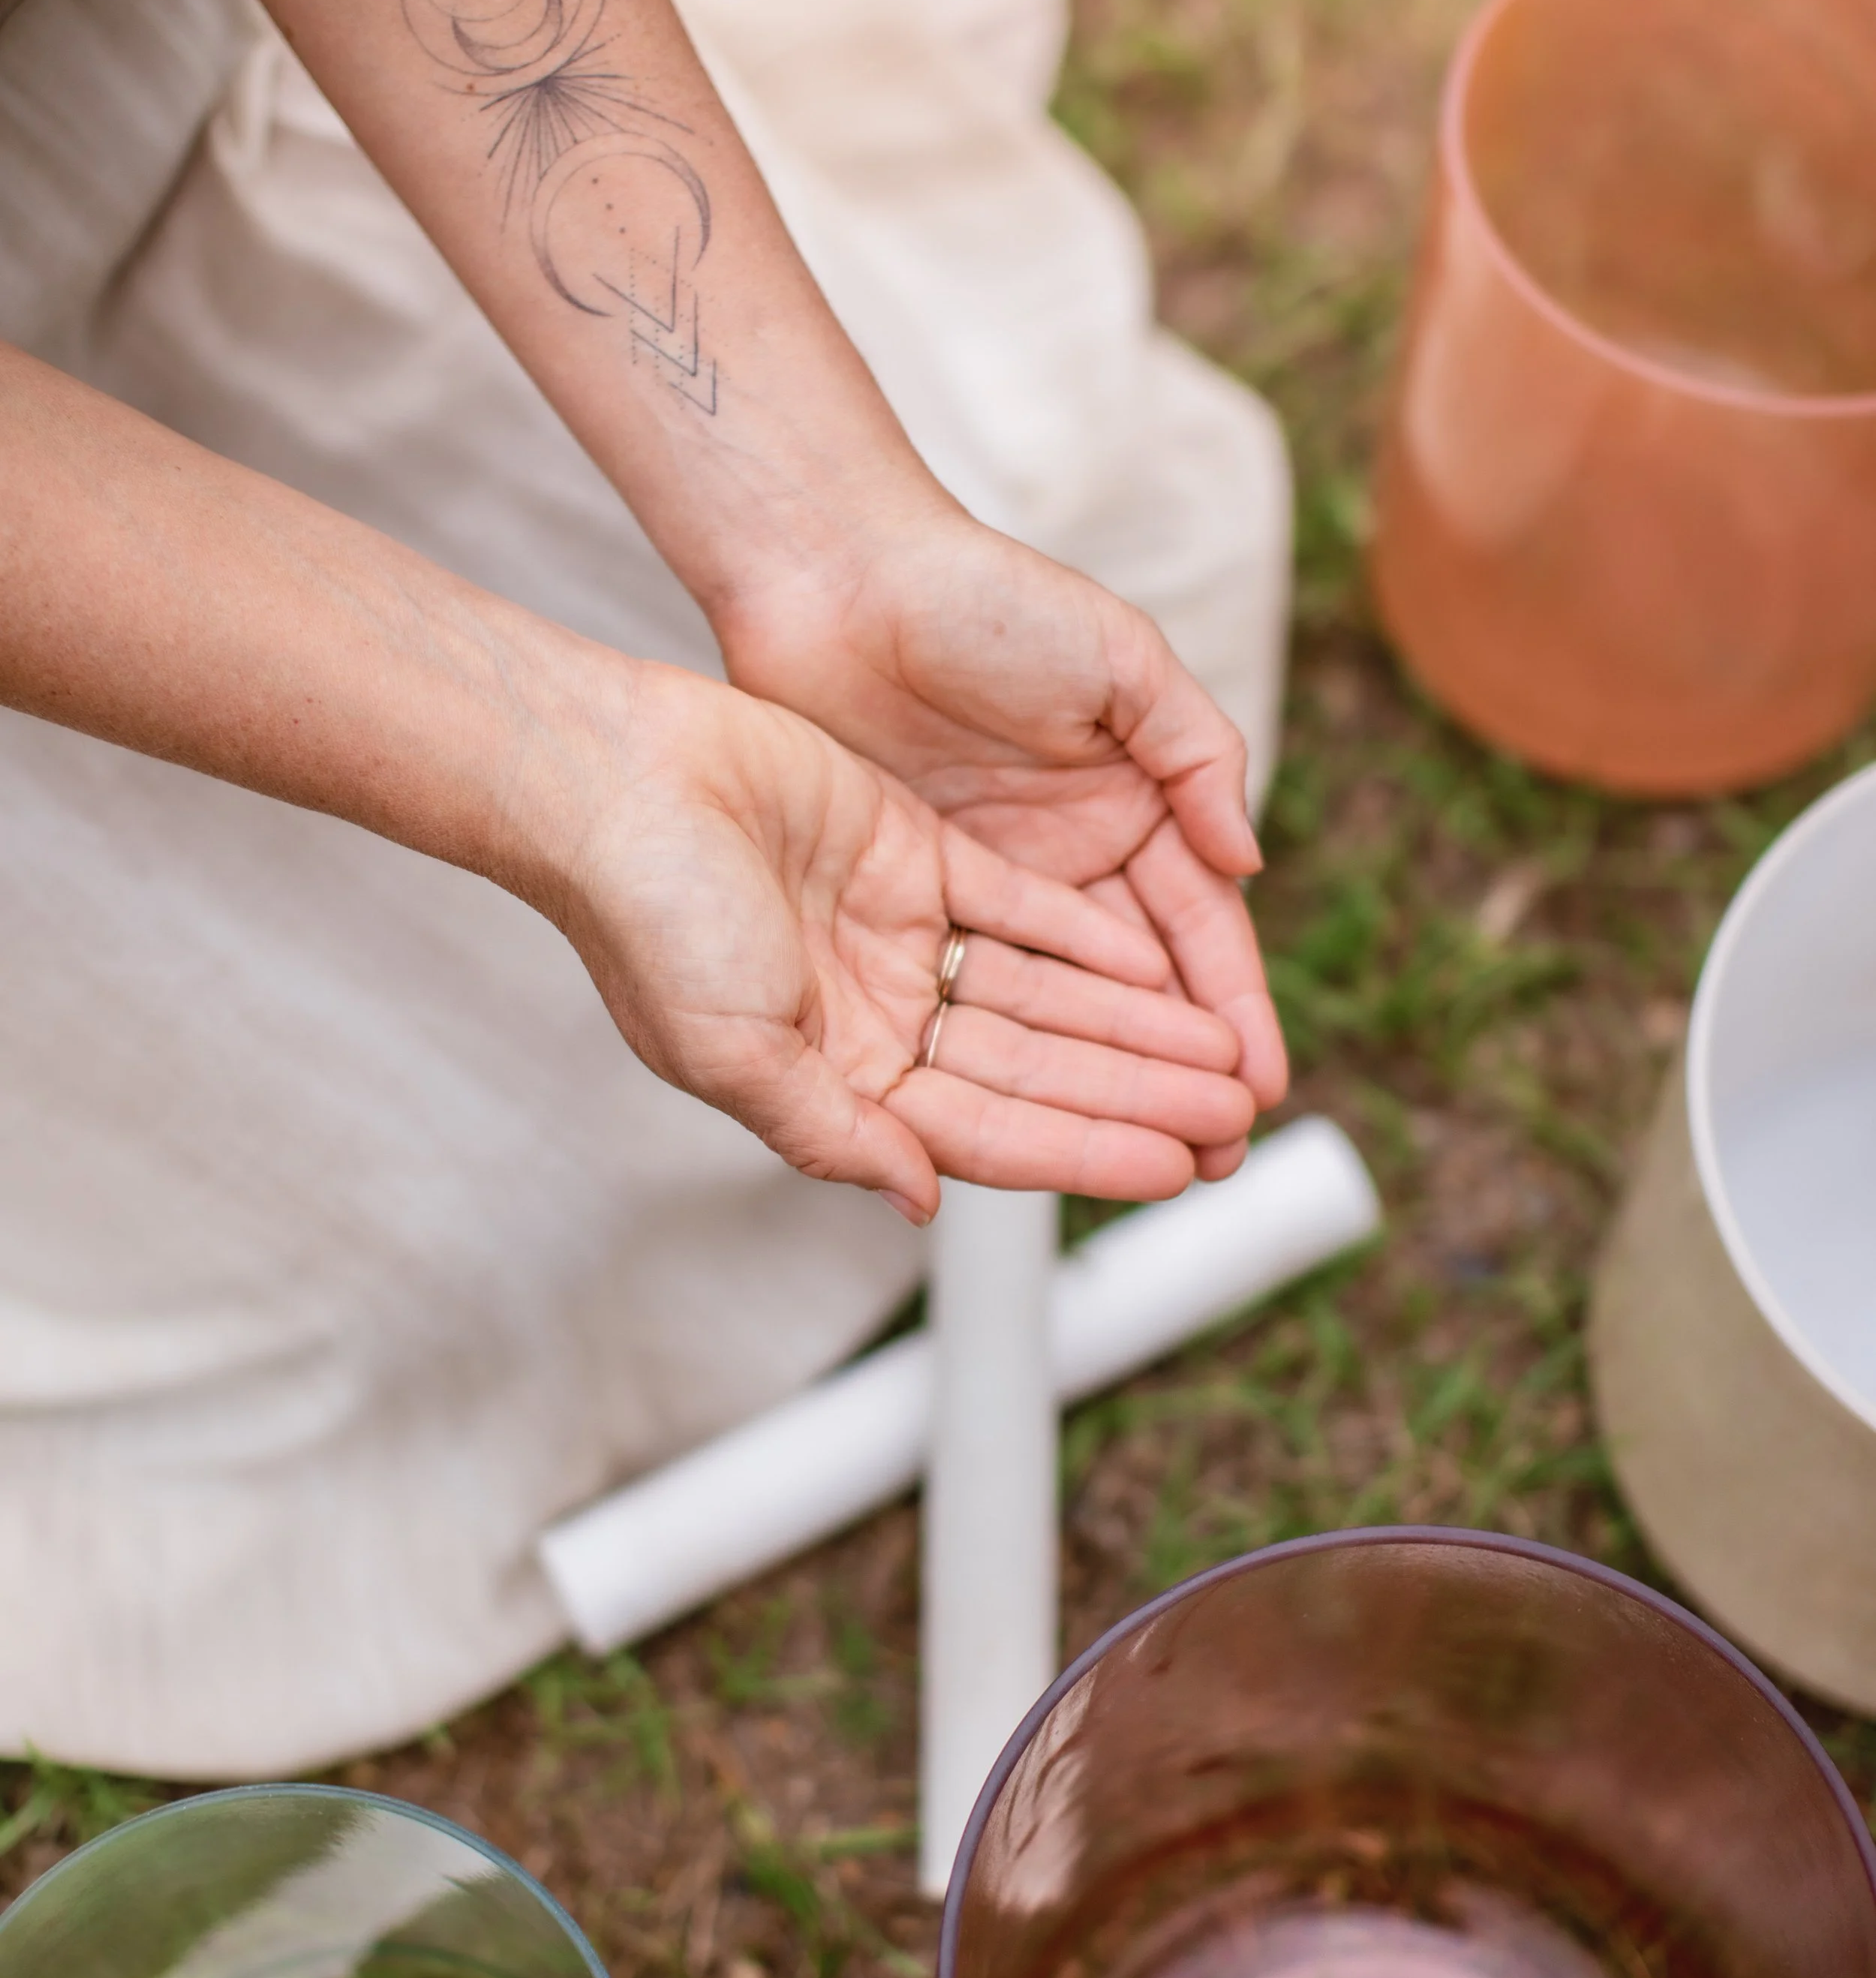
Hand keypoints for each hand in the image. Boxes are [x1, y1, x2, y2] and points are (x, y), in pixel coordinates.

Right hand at [546, 661, 1254, 1221]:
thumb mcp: (733, 1051)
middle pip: (1037, 1069)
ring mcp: (897, 935)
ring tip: (1222, 1052)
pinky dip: (1089, 938)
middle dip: (1138, 1095)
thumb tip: (923, 1201)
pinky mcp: (910, 853)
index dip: (1090, 1153)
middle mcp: (875, 1017)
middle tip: (1233, 1116)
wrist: (607, 776)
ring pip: (1047, 994)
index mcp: (835, 1079)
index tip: (1180, 1169)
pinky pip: (1022, 909)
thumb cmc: (645, 917)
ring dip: (1133, 1025)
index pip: (993, 1132)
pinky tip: (1160, 965)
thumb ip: (831, 1132)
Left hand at [710, 500, 1287, 1176]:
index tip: (1259, 1083)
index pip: (1198, 928)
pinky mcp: (912, 896)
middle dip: (1178, 1071)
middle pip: (1139, 989)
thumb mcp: (1118, 658)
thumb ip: (1196, 755)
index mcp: (1135, 803)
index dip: (1229, 1007)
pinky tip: (1033, 1113)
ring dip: (1101, 1081)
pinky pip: (973, 992)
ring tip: (1140, 1157)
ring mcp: (991, 884)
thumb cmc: (980, 596)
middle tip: (1214, 1152)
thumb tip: (1249, 861)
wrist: (833, 578)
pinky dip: (1006, 1052)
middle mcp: (1070, 857)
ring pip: (1061, 1008)